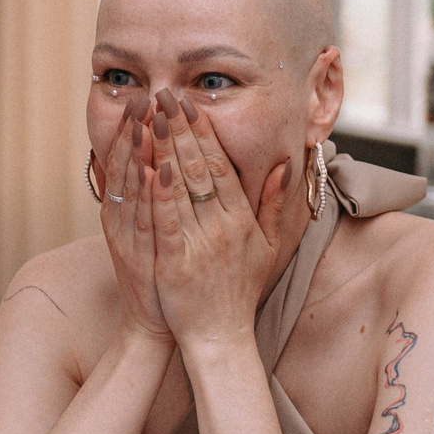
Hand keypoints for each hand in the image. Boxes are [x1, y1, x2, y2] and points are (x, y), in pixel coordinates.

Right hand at [97, 98, 172, 346]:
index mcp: (127, 211)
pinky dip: (151, 196)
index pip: (129, 161)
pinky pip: (148, 221)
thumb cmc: (160, 276)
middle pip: (128, 167)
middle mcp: (123, 220)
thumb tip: (145, 162)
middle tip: (146, 96)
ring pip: (133, 188)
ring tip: (146, 120)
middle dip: (137, 130)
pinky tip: (157, 171)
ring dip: (139, 153)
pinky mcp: (143, 257)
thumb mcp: (149, 231)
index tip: (146, 98)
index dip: (135, 129)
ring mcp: (131, 237)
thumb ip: (146, 197)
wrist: (155, 324)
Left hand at [146, 89, 293, 347]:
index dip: (205, 133)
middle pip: (200, 168)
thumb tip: (284, 165)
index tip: (191, 104)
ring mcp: (200, 243)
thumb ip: (275, 205)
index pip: (222, 166)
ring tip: (150, 116)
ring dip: (165, 148)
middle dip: (181, 128)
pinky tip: (150, 166)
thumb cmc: (239, 292)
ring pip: (181, 187)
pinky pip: (167, 220)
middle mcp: (223, 226)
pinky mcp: (176, 262)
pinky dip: (159, 193)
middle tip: (165, 95)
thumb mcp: (268, 247)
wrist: (221, 338)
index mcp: (241, 219)